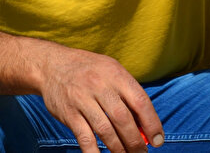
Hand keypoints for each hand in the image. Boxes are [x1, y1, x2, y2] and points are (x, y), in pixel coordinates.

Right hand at [31, 42, 162, 152]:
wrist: (51, 65)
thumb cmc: (88, 70)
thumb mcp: (110, 70)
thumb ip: (128, 93)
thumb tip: (146, 126)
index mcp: (114, 74)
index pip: (140, 102)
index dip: (152, 124)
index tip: (158, 140)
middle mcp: (98, 85)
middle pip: (123, 119)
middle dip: (136, 141)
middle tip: (141, 152)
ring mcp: (81, 99)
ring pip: (105, 130)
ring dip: (119, 149)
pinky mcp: (68, 113)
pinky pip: (84, 138)